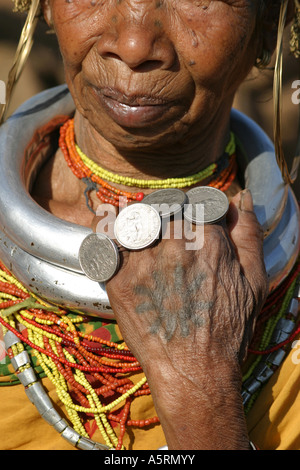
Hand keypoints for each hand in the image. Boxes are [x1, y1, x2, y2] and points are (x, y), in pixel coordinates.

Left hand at [105, 189, 267, 448]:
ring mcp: (143, 258)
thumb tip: (240, 197)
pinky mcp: (118, 277)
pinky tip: (116, 243)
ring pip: (133, 216)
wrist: (195, 369)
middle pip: (164, 204)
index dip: (197, 209)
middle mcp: (174, 242)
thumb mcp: (255, 280)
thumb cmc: (227, 329)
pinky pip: (103, 240)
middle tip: (168, 233)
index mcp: (208, 239)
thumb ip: (249, 233)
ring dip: (138, 221)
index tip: (194, 221)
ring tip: (143, 237)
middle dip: (168, 213)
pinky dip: (106, 235)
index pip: (197, 200)